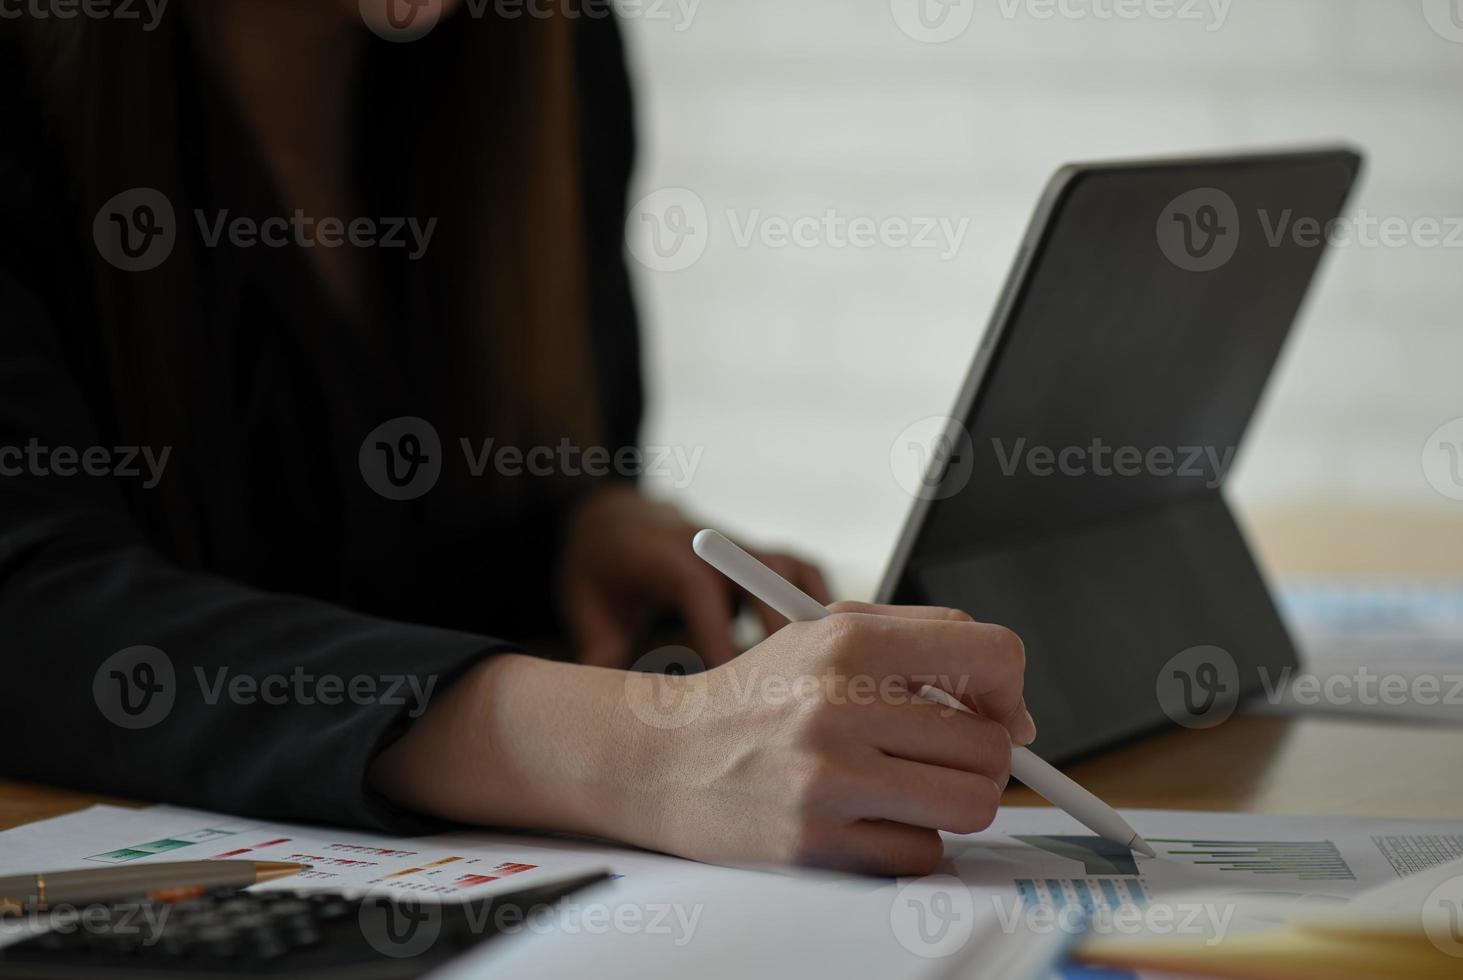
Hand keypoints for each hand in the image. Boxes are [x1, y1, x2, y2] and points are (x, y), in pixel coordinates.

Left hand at [558, 485, 830, 667]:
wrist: (614, 516)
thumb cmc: (598, 570)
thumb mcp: (582, 605)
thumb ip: (598, 649)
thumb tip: (615, 710)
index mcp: (661, 553)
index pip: (698, 587)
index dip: (716, 633)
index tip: (728, 689)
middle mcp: (708, 541)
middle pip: (759, 575)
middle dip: (779, 630)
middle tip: (792, 688)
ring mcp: (739, 543)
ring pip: (791, 570)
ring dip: (810, 616)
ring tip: (825, 670)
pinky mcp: (760, 551)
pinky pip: (804, 573)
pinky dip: (820, 605)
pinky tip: (828, 651)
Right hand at [628, 602, 1035, 873]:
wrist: (661, 757)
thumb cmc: (757, 696)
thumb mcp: (825, 633)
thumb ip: (922, 643)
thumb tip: (1013, 711)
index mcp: (849, 640)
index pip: (994, 654)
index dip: (1009, 690)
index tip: (995, 710)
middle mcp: (839, 704)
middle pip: (989, 745)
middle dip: (976, 756)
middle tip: (934, 756)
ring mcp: (828, 779)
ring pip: (969, 804)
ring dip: (949, 802)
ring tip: (903, 787)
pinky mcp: (816, 844)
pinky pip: (922, 854)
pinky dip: (905, 842)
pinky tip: (863, 818)